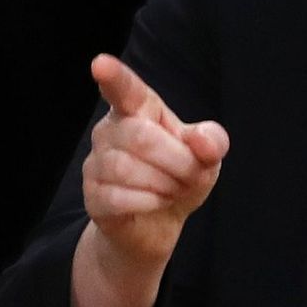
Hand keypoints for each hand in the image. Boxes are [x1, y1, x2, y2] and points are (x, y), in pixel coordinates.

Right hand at [68, 53, 227, 306]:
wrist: (148, 241)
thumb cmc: (176, 191)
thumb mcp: (202, 170)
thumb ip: (207, 149)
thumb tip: (209, 140)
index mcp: (139, 119)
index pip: (127, 93)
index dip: (118, 80)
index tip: (101, 64)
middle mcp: (112, 137)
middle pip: (134, 133)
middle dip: (170, 154)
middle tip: (189, 174)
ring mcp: (98, 169)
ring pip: (127, 167)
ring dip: (160, 183)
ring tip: (170, 197)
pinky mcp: (96, 202)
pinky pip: (120, 198)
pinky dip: (146, 205)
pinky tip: (151, 211)